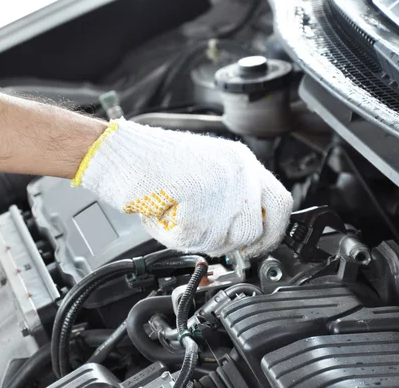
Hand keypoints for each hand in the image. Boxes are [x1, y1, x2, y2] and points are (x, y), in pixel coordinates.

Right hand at [72, 118, 292, 256]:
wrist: (117, 152)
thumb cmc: (152, 163)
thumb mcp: (205, 171)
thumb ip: (231, 197)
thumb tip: (246, 233)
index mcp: (240, 161)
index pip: (280, 204)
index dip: (271, 233)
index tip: (255, 247)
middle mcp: (237, 170)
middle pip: (255, 230)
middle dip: (230, 245)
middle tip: (206, 238)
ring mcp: (219, 183)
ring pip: (223, 239)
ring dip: (196, 238)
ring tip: (174, 216)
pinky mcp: (198, 197)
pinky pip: (193, 239)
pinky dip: (172, 236)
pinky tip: (161, 215)